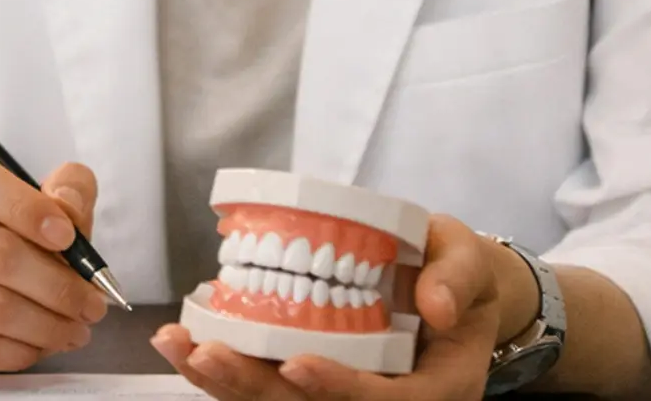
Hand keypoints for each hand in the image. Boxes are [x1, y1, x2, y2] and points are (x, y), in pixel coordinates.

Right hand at [0, 154, 110, 372]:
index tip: (68, 237)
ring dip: (46, 325)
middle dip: (57, 285)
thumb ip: (66, 191)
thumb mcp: (36, 203)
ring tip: (76, 329)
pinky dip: (19, 351)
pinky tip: (41, 346)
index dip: (26, 207)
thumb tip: (70, 211)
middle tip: (92, 305)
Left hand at [151, 214, 530, 399]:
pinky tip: (183, 342)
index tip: (297, 364)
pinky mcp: (307, 377)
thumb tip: (435, 305)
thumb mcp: (470, 262)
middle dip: (257, 388)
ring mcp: (340, 392)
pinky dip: (221, 367)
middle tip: (210, 353)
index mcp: (433, 389)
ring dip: (225, 382)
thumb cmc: (455, 272)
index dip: (339, 389)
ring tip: (180, 347)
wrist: (444, 283)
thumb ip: (458, 278)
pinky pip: (264, 382)